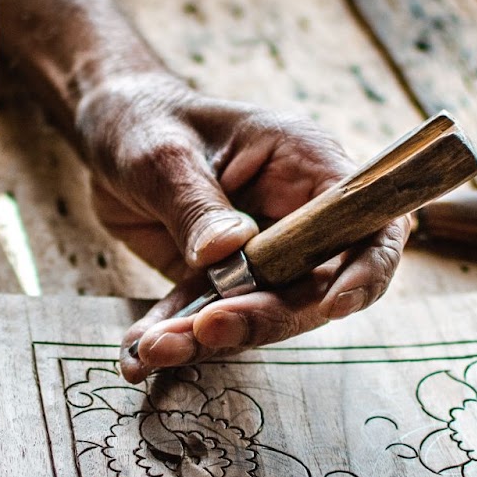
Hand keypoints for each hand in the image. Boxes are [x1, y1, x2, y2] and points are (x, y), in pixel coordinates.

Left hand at [78, 75, 409, 382]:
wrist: (109, 129)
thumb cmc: (146, 121)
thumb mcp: (163, 156)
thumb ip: (197, 205)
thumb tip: (230, 252)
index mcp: (306, 165)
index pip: (367, 225)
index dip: (366, 270)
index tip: (334, 306)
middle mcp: (295, 216)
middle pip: (312, 288)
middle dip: (262, 318)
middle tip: (204, 330)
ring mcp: (260, 254)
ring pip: (257, 313)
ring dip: (206, 339)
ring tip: (151, 348)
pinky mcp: (219, 280)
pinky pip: (206, 318)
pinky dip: (174, 338)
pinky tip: (137, 355)